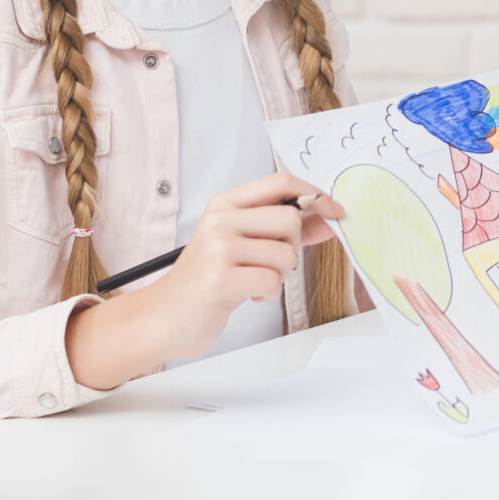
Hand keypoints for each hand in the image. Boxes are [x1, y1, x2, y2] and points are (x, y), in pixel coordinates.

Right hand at [70, 173, 339, 378]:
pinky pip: (272, 280)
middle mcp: (220, 220)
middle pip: (290, 219)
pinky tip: (246, 294)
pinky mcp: (220, 279)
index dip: (314, 194)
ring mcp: (218, 248)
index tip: (334, 210)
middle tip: (268, 264)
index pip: (280, 182)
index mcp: (225, 204)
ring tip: (252, 280)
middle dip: (291, 247)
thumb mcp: (241, 243)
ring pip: (285, 253)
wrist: (164, 317)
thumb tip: (327, 215)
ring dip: (278, 275)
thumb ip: (281, 228)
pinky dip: (267, 292)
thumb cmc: (207, 279)